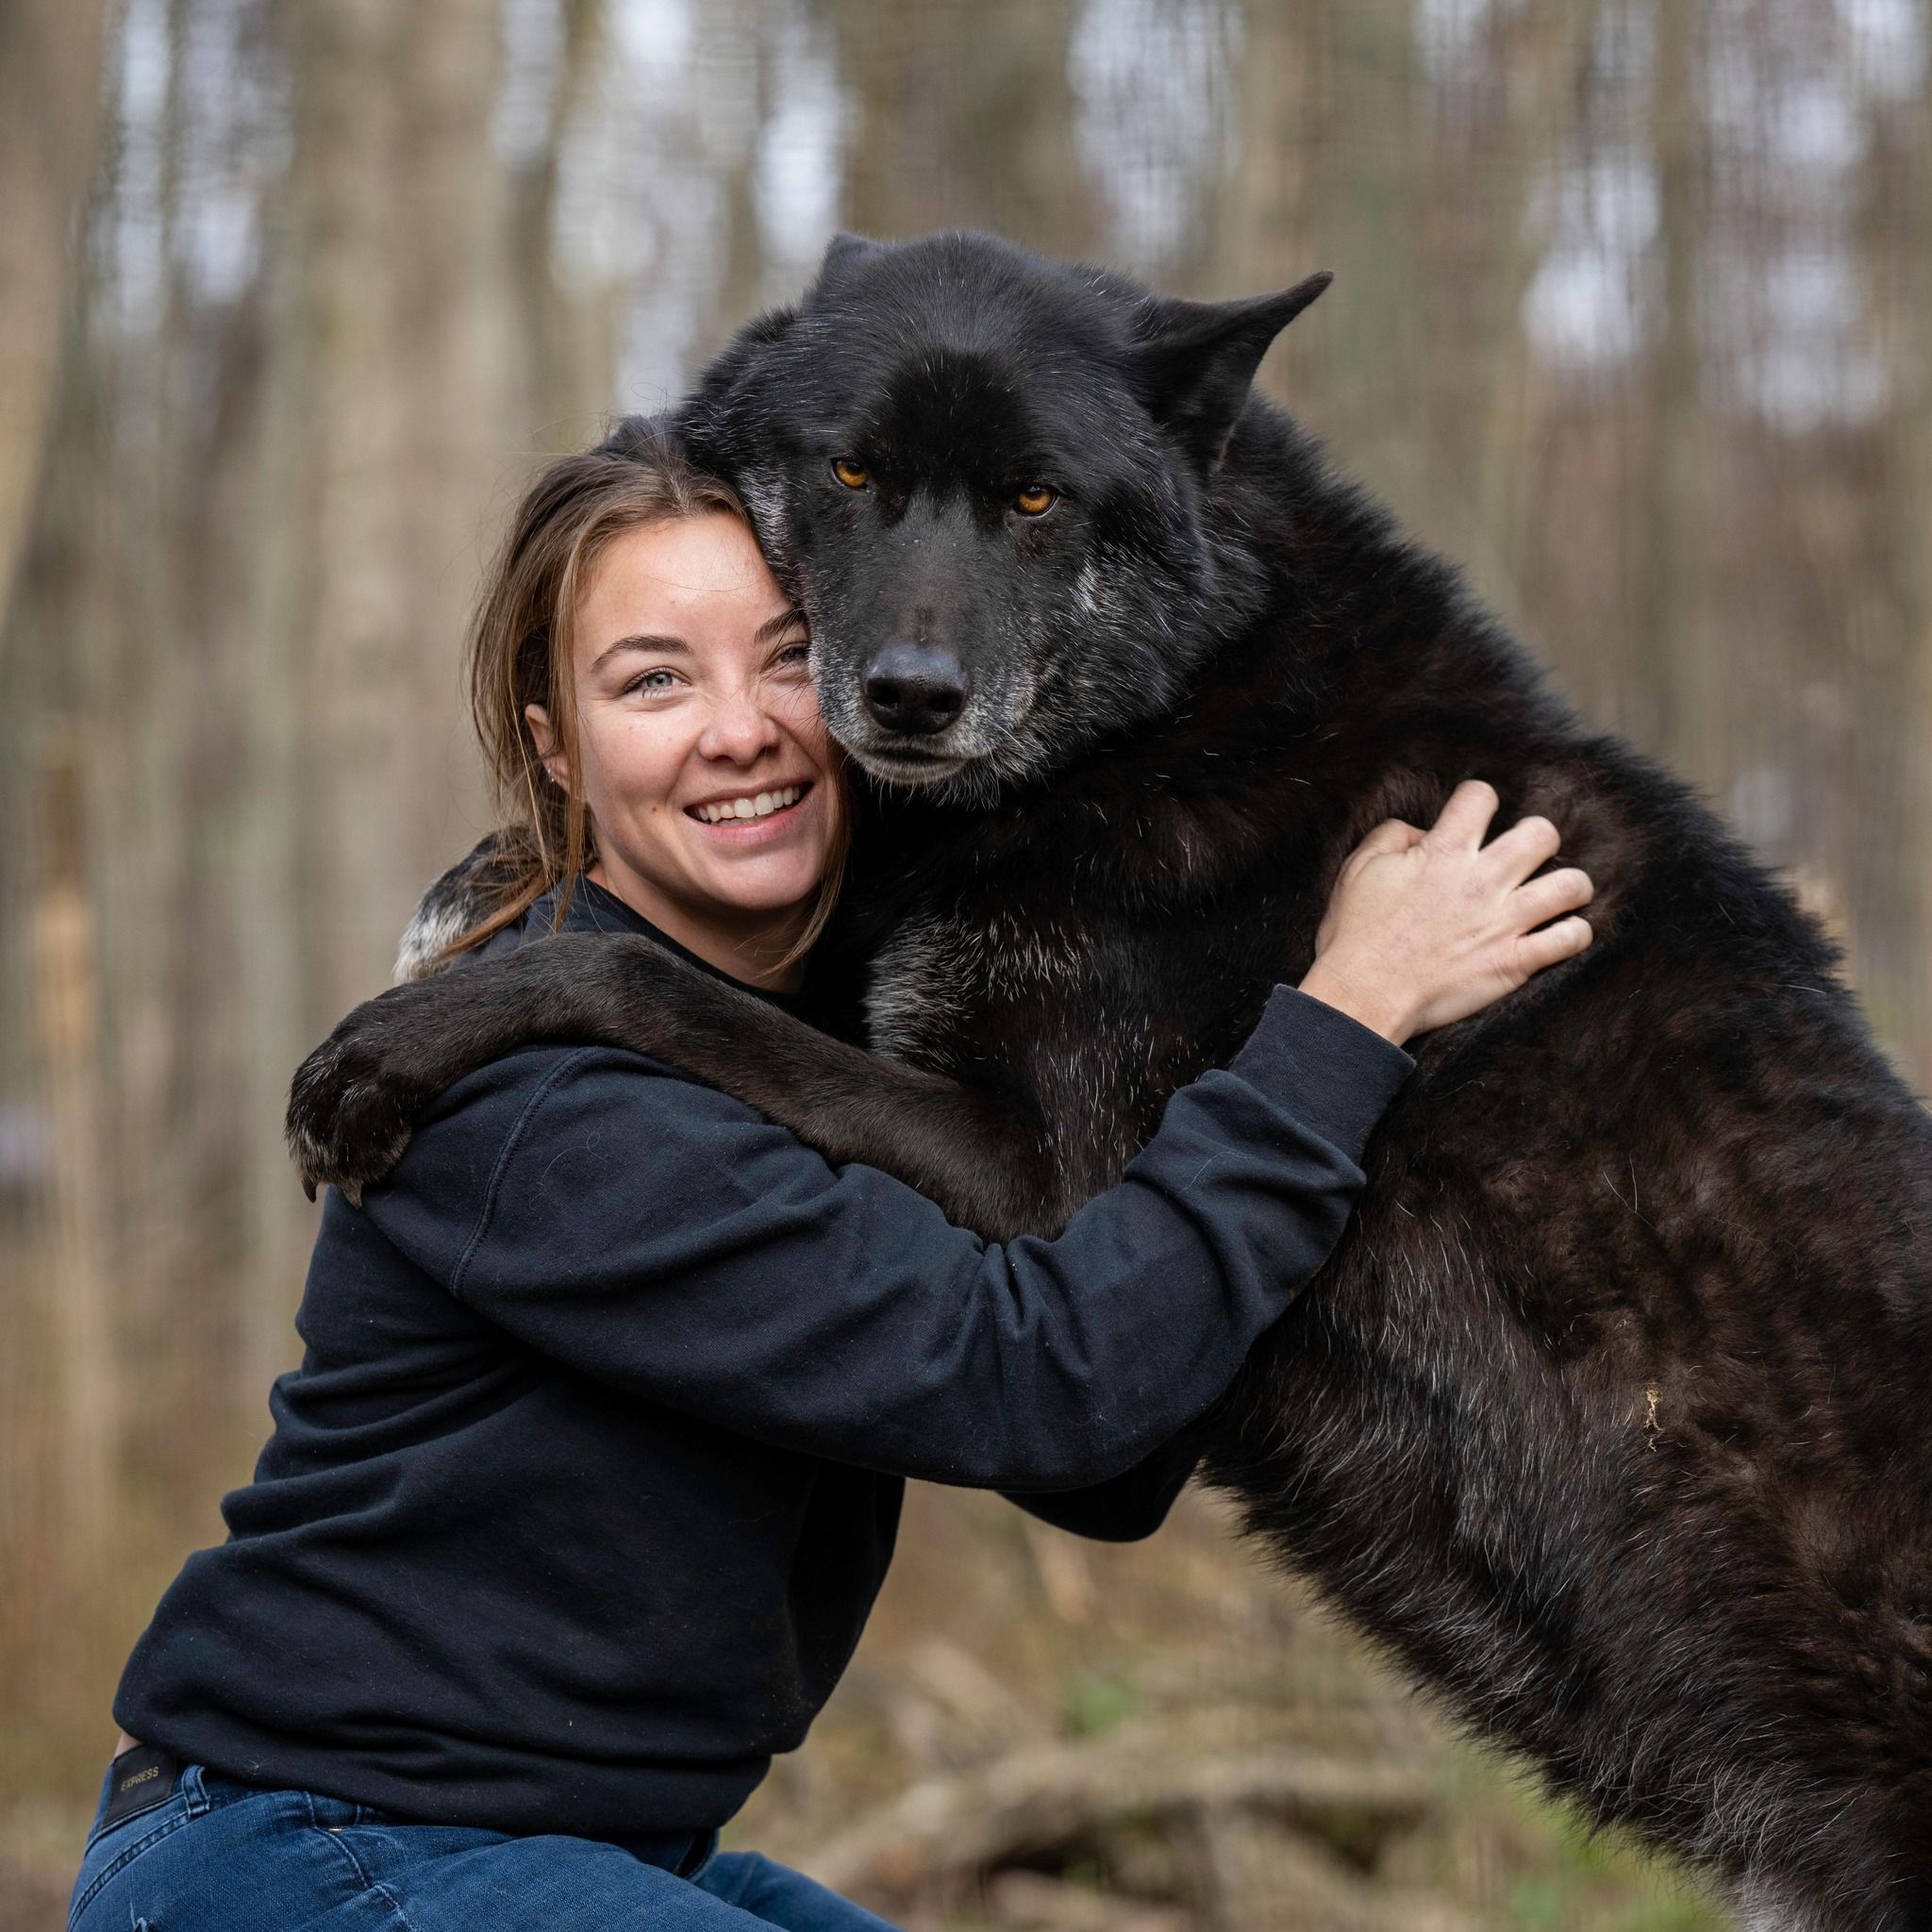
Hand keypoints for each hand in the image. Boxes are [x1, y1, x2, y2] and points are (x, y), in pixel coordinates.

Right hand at [1298, 780, 1593, 1045]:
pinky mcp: (1514, 962)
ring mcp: (1504, 922)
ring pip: (1571, 885)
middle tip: (1524, 857)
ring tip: (1557, 894)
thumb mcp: (1357, 870)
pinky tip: (1560, 934)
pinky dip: (1573, 935)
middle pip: (1542, 834)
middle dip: (1537, 839)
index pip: (1481, 797)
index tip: (1473, 817)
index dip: (1478, 801)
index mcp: (1443, 852)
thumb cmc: (1356, 935)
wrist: (1363, 995)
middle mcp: (1482, 880)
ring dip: (1569, 887)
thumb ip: (1391, 836)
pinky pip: (1570, 940)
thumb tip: (1421, 831)